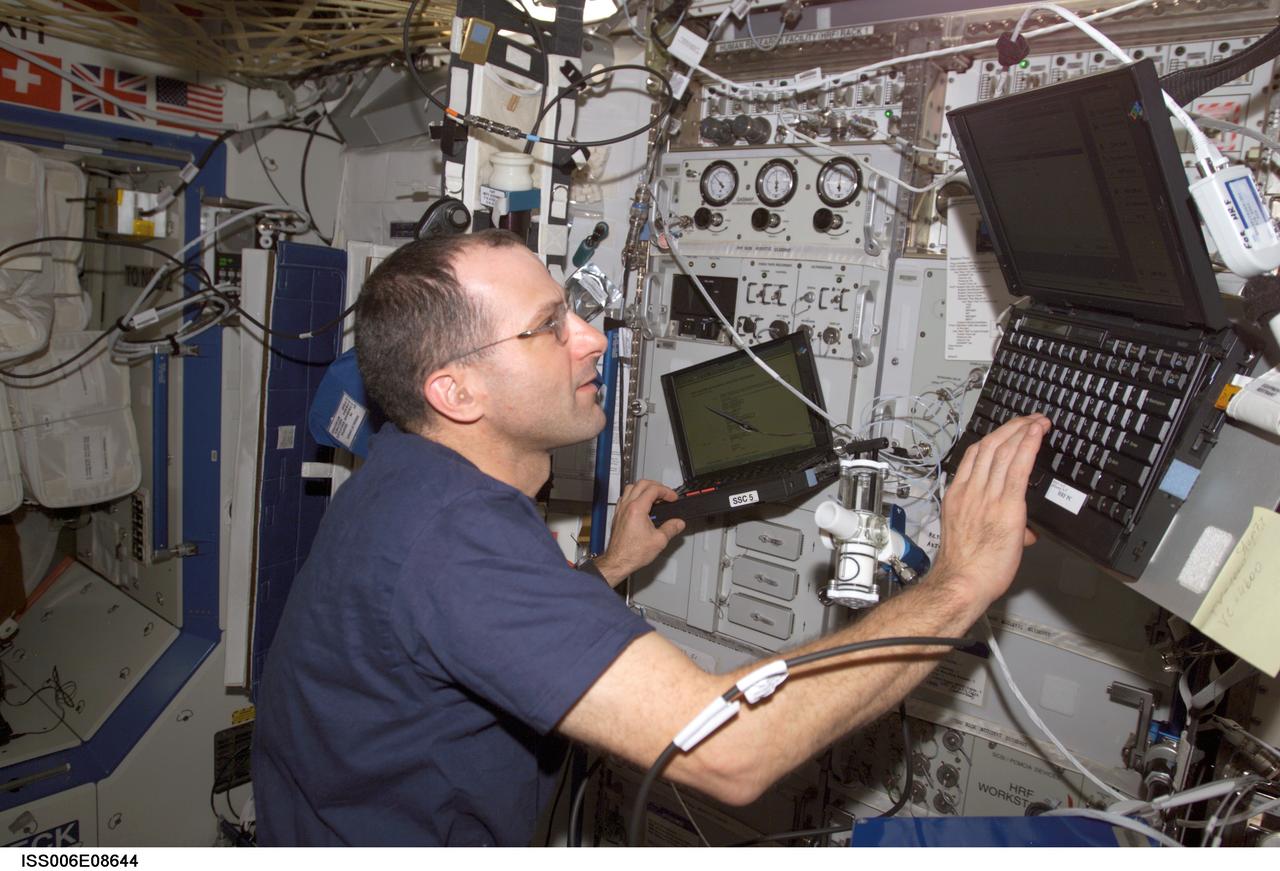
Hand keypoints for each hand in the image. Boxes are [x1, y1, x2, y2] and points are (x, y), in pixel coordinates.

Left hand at [595, 480, 685, 585]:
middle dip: (656, 486)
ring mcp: (620, 510)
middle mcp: (627, 506)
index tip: (672, 498)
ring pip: (630, 487)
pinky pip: (624, 497)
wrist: (618, 561)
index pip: (653, 490)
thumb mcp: (659, 541)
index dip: (666, 491)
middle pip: (641, 484)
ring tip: (653, 496)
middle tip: (665, 494)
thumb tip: (678, 523)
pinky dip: (634, 495)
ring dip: (643, 488)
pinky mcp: (617, 515)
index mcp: (637, 509)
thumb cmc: (632, 553)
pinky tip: (639, 504)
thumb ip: (671, 528)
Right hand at [931, 414, 1049, 610]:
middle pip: (991, 446)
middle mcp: (971, 490)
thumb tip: (1025, 531)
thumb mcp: (970, 535)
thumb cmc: (965, 566)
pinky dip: (1028, 447)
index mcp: (959, 495)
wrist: (962, 581)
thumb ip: (996, 525)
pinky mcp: (1007, 506)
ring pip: (1004, 452)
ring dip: (1023, 432)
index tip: (1008, 431)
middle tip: (1029, 420)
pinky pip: (1018, 469)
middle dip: (1012, 428)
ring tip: (1038, 422)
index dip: (994, 437)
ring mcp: (987, 496)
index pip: (975, 455)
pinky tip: (1037, 435)